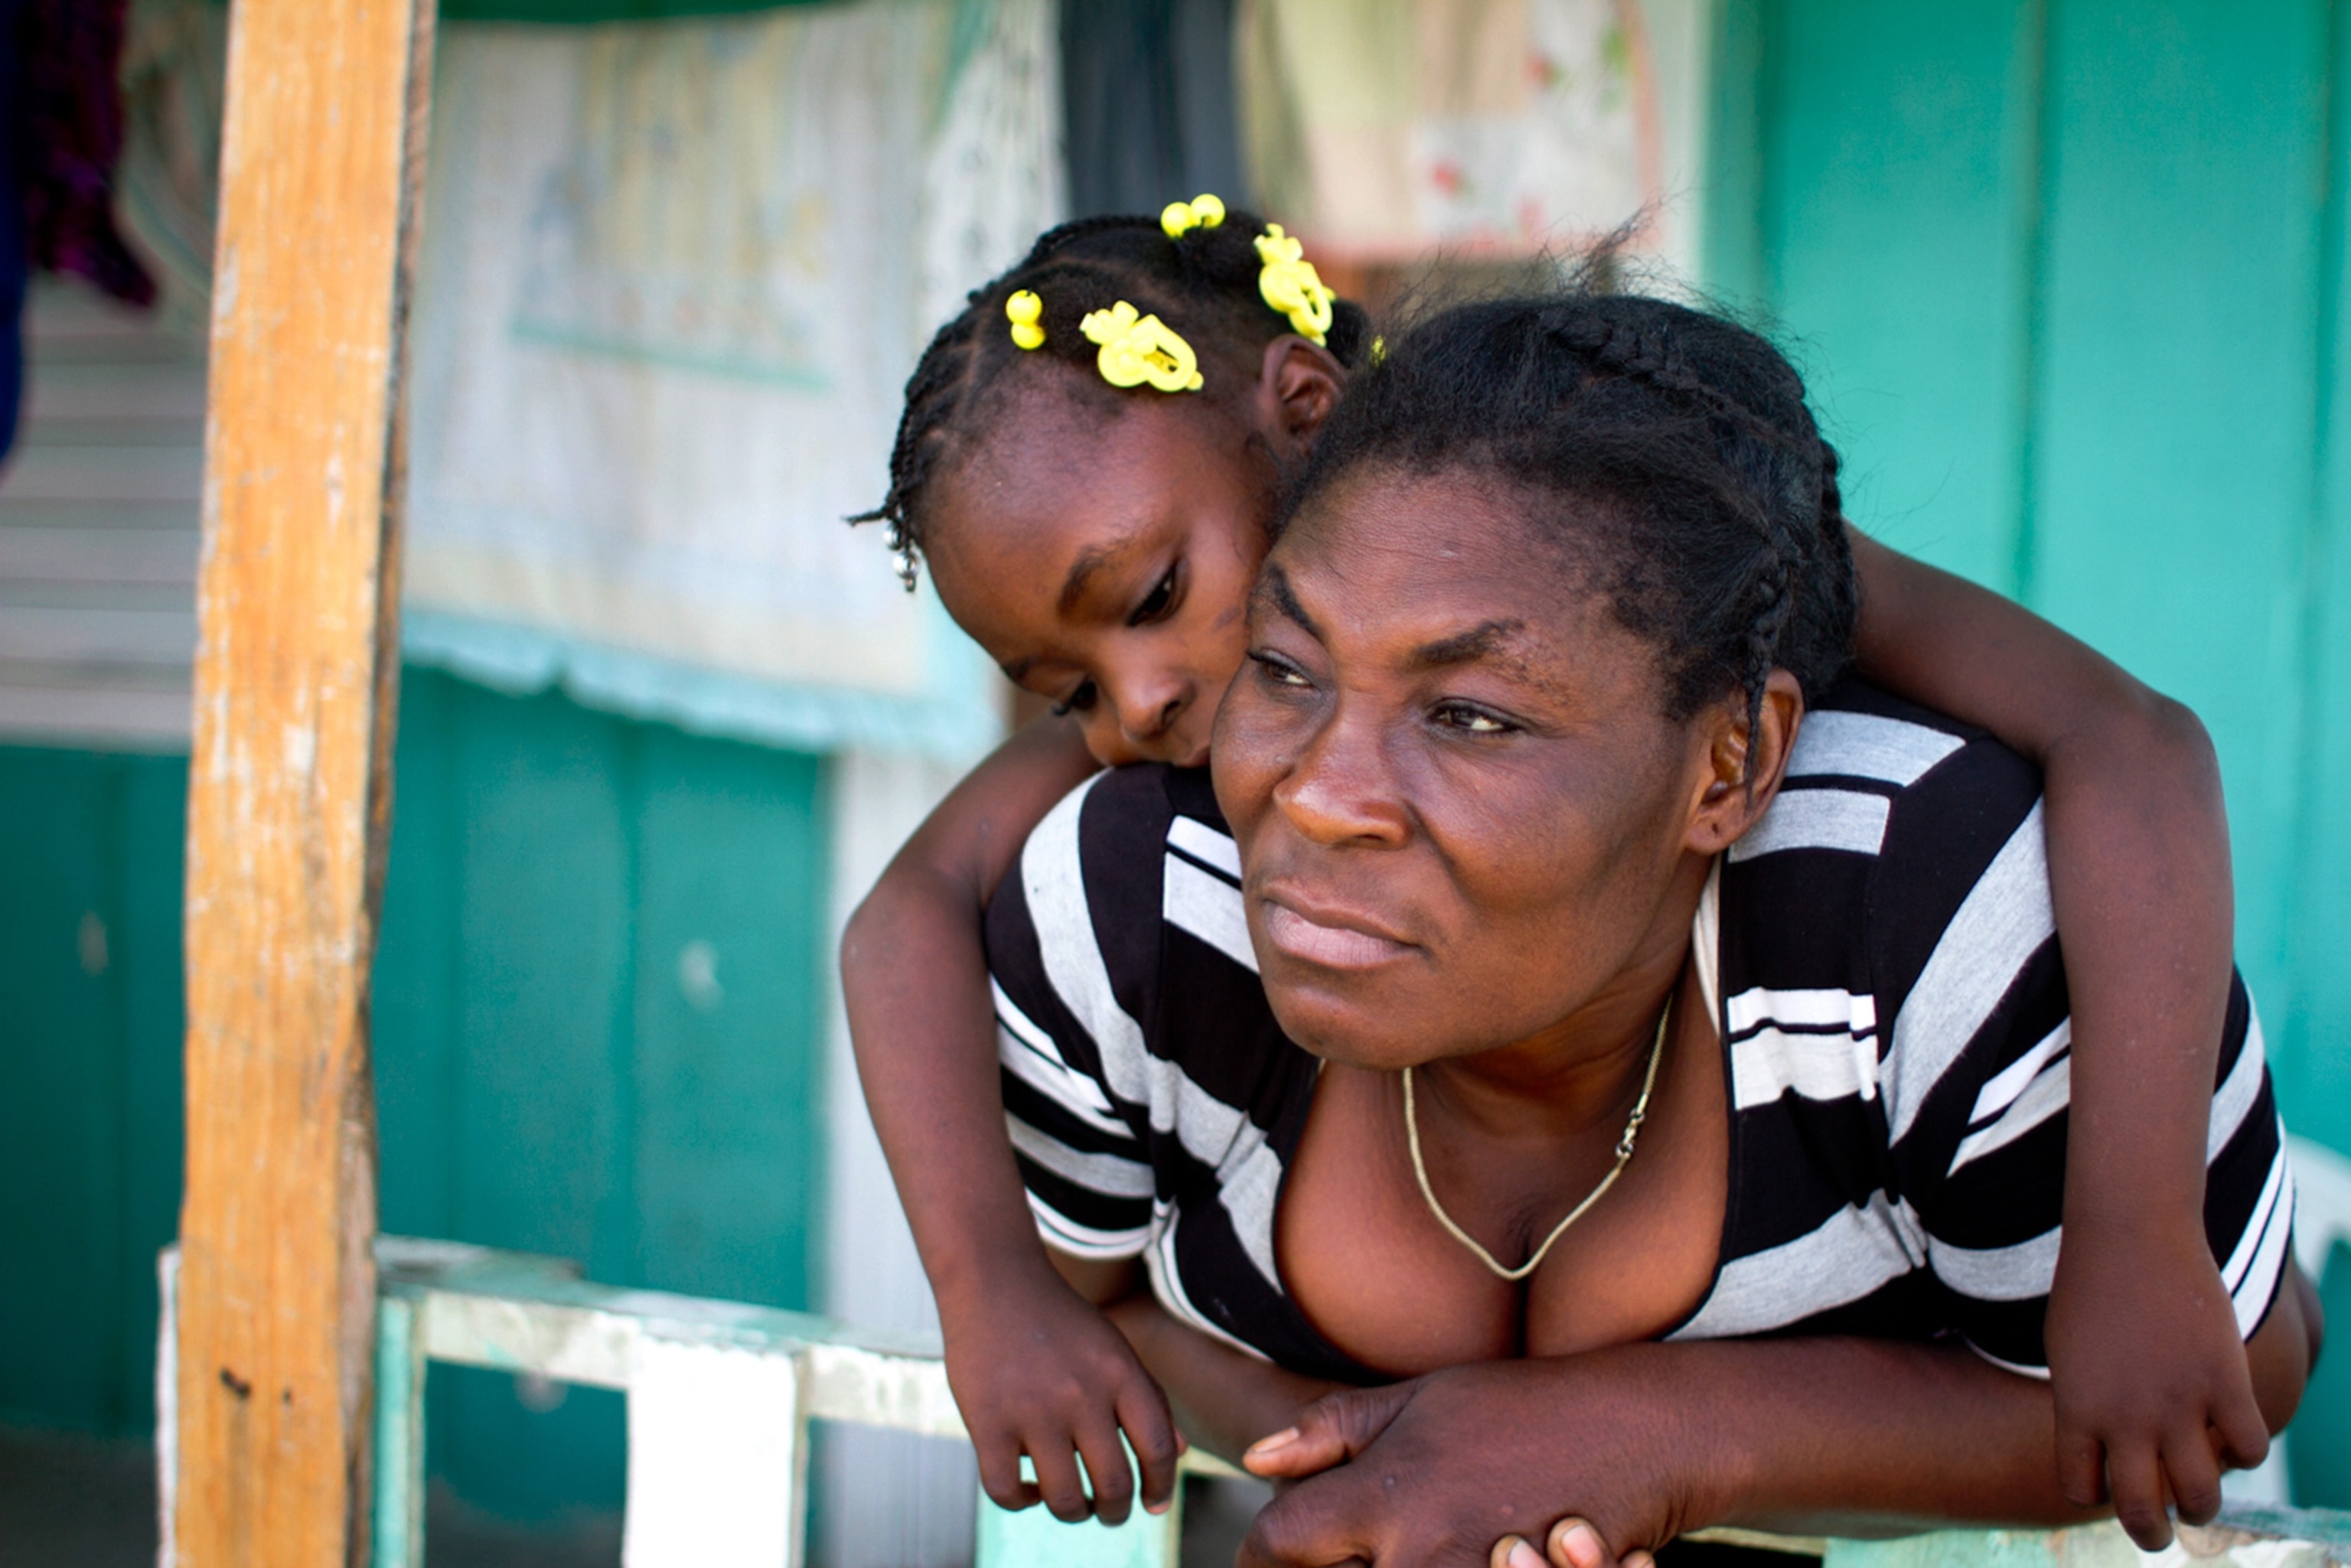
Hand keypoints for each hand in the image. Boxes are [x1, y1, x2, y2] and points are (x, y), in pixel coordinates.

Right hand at [940, 1261, 1182, 1524]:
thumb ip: (1149, 1398)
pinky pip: (1006, 1491)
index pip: (1158, 1448)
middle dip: (1117, 1511)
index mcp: (1120, 1372)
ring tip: (1074, 1504)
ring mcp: (1032, 1410)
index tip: (1154, 1504)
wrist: (994, 1280)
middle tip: (1110, 1511)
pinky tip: (1028, 1488)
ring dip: (1075, 1513)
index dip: (1162, 1487)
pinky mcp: (987, 1421)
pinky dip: (1022, 1502)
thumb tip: (1177, 1455)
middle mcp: (1081, 1393)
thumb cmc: (1060, 1321)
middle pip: (1114, 1483)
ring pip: (1065, 1498)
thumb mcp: (1114, 1348)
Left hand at [1237, 1353, 1706, 1566]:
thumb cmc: (1523, 1407)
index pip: (1278, 1541)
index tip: (1265, 1559)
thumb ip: (1333, 1431)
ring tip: (1415, 1543)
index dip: (1255, 1558)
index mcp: (1382, 1490)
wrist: (1638, 1430)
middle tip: (1347, 1549)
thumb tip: (1255, 1459)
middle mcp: (1417, 1547)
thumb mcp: (1422, 1399)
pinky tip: (1472, 1553)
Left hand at [2045, 1214, 2268, 1548]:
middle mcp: (2125, 1418)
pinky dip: (2246, 1452)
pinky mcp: (2225, 1381)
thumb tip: (2105, 1447)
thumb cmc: (2090, 1286)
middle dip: (2151, 1534)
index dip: (2095, 1493)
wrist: (2128, 1233)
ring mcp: (2178, 1403)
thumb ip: (2083, 1402)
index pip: (2081, 1489)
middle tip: (2160, 1532)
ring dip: (2202, 1506)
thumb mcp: (2066, 1352)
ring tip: (2198, 1500)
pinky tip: (2232, 1437)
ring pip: (2202, 1496)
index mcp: (2076, 1410)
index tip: (2106, 1484)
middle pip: (2142, 1512)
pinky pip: (2251, 1448)